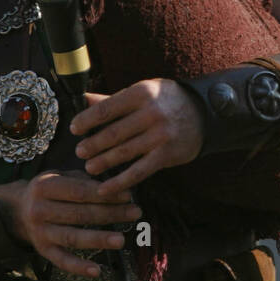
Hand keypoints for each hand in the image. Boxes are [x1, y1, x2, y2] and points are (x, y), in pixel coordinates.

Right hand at [4, 170, 142, 277]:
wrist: (17, 210)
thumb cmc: (50, 190)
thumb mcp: (61, 176)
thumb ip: (85, 180)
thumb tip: (117, 186)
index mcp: (45, 187)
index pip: (80, 192)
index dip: (105, 194)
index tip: (128, 196)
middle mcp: (39, 210)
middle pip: (80, 214)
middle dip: (110, 214)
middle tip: (136, 213)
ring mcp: (40, 232)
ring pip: (73, 237)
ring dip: (98, 239)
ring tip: (122, 240)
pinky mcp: (42, 250)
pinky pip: (62, 261)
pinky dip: (78, 267)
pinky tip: (97, 271)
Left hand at [69, 78, 203, 194]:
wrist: (205, 113)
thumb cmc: (167, 101)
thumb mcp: (143, 91)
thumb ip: (114, 99)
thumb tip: (83, 99)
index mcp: (141, 93)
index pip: (106, 109)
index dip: (86, 120)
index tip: (74, 129)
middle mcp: (151, 113)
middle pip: (112, 133)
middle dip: (92, 145)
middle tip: (79, 152)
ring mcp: (160, 135)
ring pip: (123, 153)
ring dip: (102, 162)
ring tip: (90, 167)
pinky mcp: (167, 155)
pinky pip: (138, 171)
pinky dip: (119, 182)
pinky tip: (105, 189)